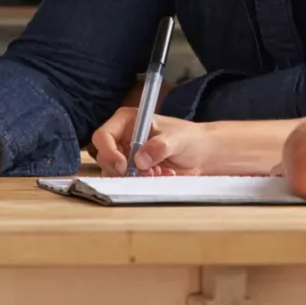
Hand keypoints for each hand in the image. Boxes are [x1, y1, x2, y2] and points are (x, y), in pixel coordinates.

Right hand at [88, 106, 212, 175]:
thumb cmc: (190, 138)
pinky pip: (128, 181)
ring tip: (158, 172)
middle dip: (124, 169)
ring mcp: (126, 156)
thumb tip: (139, 160)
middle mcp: (122, 138)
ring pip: (114, 172)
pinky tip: (162, 175)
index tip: (124, 166)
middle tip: (147, 172)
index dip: (109, 152)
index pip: (103, 136)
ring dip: (134, 177)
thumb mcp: (177, 139)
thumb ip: (159, 146)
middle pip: (104, 157)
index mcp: (126, 121)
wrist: (202, 154)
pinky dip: (142, 183)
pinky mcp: (134, 171)